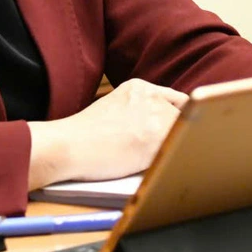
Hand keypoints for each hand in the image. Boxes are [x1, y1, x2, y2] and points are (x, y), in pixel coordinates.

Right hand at [29, 78, 186, 186]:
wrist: (69, 146)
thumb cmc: (85, 136)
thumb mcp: (115, 106)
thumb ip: (140, 109)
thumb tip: (160, 125)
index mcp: (140, 87)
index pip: (176, 100)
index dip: (178, 118)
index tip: (180, 128)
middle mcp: (152, 96)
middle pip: (182, 117)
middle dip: (175, 133)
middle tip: (161, 149)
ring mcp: (156, 115)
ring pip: (182, 133)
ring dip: (173, 145)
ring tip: (146, 158)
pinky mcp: (157, 137)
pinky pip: (176, 147)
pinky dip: (170, 157)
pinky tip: (149, 164)